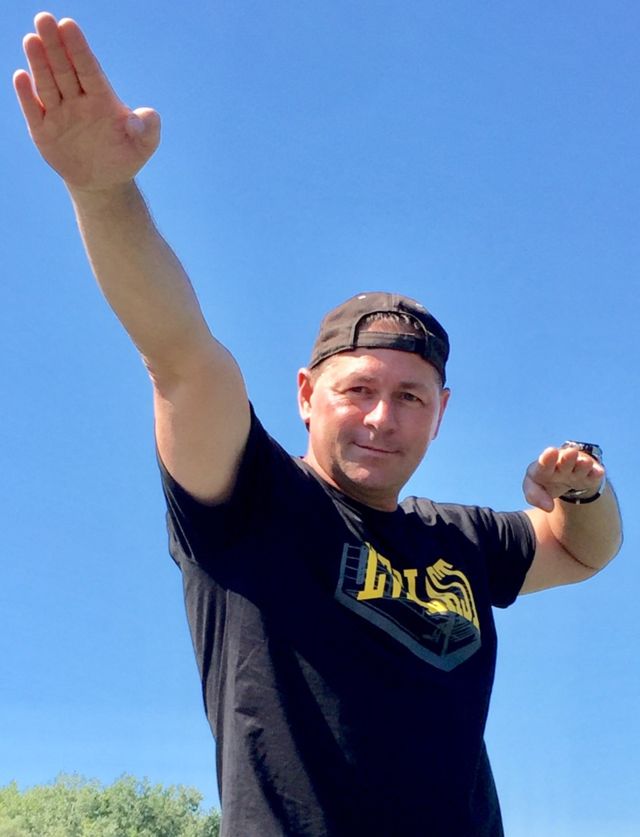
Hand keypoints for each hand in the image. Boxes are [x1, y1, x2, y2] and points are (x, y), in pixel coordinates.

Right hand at [13, 12, 159, 191]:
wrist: (103, 182)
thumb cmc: (125, 156)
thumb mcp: (144, 145)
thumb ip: (148, 128)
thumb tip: (138, 118)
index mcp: (101, 97)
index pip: (88, 69)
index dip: (79, 49)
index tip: (69, 25)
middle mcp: (77, 100)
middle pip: (65, 69)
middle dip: (55, 45)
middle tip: (45, 18)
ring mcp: (58, 113)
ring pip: (47, 84)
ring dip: (39, 63)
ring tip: (32, 39)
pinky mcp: (42, 130)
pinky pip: (33, 110)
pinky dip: (27, 95)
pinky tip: (21, 76)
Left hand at [523, 445, 605, 511]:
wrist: (565, 478)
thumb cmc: (545, 482)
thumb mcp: (534, 488)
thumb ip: (534, 496)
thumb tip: (548, 507)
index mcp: (544, 466)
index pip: (543, 463)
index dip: (547, 459)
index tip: (551, 452)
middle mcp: (561, 464)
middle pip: (564, 461)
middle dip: (567, 458)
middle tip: (570, 453)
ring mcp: (577, 468)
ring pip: (580, 465)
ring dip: (582, 464)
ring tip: (585, 463)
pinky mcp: (590, 475)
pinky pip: (594, 474)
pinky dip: (596, 473)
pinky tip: (599, 472)